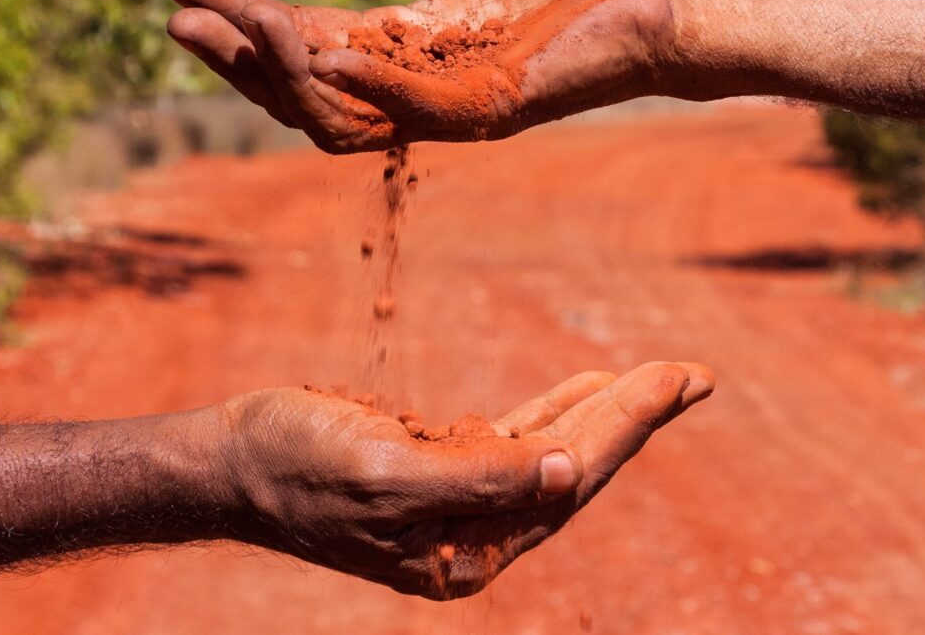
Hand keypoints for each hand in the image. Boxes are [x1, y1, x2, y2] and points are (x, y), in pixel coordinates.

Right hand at [165, 0, 683, 152]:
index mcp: (393, 49)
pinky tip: (322, 47)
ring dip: (284, 74)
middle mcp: (406, 89)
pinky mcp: (488, 111)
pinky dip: (365, 85)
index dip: (236, 19)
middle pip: (298, 91)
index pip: (295, 42)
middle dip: (236, 57)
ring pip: (337, 116)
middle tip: (181, 16)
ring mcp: (443, 108)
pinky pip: (411, 112)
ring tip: (243, 20)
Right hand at [215, 361, 713, 598]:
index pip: (568, 481)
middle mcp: (472, 536)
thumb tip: (568, 474)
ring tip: (661, 379)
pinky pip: (512, 441)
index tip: (676, 378)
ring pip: (550, 454)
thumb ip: (479, 479)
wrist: (230, 460)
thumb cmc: (295, 465)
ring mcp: (456, 505)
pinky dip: (552, 412)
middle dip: (634, 418)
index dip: (626, 426)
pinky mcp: (436, 472)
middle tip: (694, 374)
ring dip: (604, 413)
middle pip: (573, 471)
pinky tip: (585, 388)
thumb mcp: (385, 473)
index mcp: (467, 550)